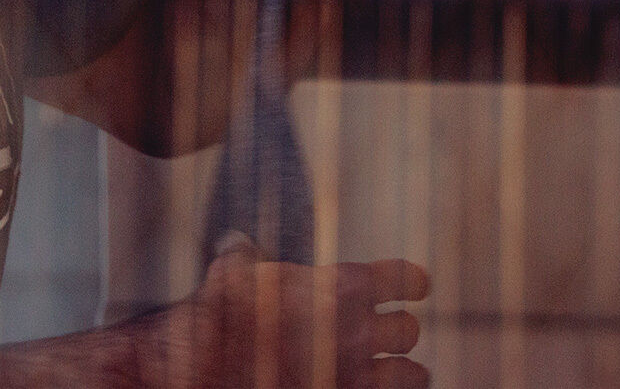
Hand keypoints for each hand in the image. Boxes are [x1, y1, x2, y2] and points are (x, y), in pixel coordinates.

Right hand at [167, 240, 429, 387]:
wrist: (205, 364)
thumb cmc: (218, 316)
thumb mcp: (233, 273)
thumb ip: (249, 256)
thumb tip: (240, 245)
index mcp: (339, 288)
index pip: (408, 280)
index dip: (407, 283)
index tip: (404, 287)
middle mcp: (356, 330)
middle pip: (408, 329)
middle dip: (395, 331)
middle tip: (374, 334)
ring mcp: (354, 374)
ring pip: (414, 373)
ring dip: (402, 371)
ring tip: (384, 369)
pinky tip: (366, 386)